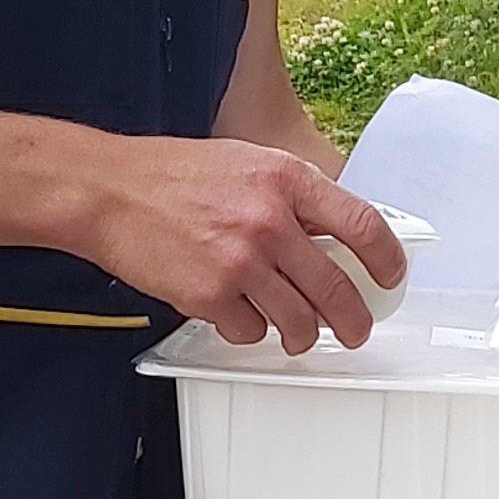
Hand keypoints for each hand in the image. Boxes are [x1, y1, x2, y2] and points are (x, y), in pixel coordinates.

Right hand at [79, 135, 401, 352]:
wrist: (108, 191)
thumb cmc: (171, 175)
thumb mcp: (246, 163)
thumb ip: (291, 196)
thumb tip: (334, 234)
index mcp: (285, 179)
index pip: (363, 224)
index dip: (388, 259)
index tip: (390, 276)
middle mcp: (269, 220)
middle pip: (338, 288)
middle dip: (355, 320)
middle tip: (355, 329)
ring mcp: (241, 261)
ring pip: (299, 322)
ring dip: (303, 336)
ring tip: (298, 334)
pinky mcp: (210, 295)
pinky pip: (251, 331)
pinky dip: (250, 331)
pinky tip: (240, 314)